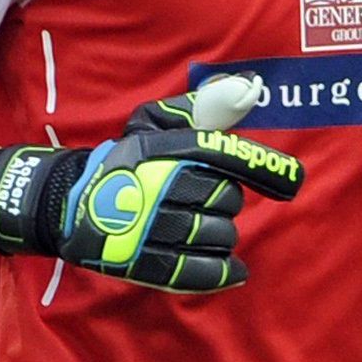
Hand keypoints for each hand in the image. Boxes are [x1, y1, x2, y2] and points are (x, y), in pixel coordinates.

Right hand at [0, 74, 304, 290]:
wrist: (69, 203)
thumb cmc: (125, 161)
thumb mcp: (154, 124)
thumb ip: (202, 108)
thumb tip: (249, 90)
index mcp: (160, 148)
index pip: (222, 154)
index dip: (263, 168)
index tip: (292, 182)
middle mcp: (155, 185)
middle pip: (226, 198)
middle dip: (227, 200)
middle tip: (210, 199)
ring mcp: (148, 227)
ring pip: (218, 235)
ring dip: (223, 234)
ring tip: (207, 228)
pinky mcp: (142, 263)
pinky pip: (197, 272)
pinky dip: (222, 272)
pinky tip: (233, 270)